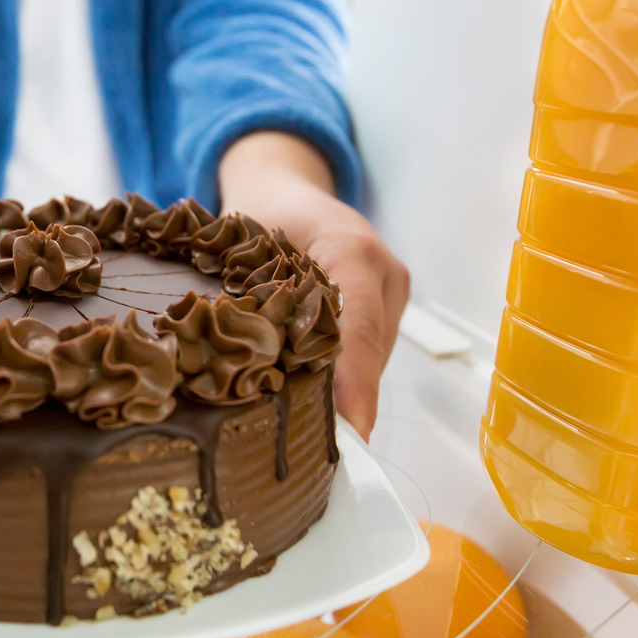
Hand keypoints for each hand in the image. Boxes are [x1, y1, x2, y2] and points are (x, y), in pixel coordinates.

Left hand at [218, 132, 409, 437]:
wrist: (285, 188)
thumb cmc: (257, 217)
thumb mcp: (244, 251)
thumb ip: (254, 302)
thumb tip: (248, 372)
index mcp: (350, 250)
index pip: (357, 328)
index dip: (353, 383)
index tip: (353, 432)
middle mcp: (383, 270)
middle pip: (368, 353)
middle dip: (341, 398)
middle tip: (308, 448)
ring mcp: (392, 289)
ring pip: (371, 359)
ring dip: (341, 389)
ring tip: (306, 430)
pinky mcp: (387, 305)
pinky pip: (368, 352)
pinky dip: (342, 376)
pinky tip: (312, 399)